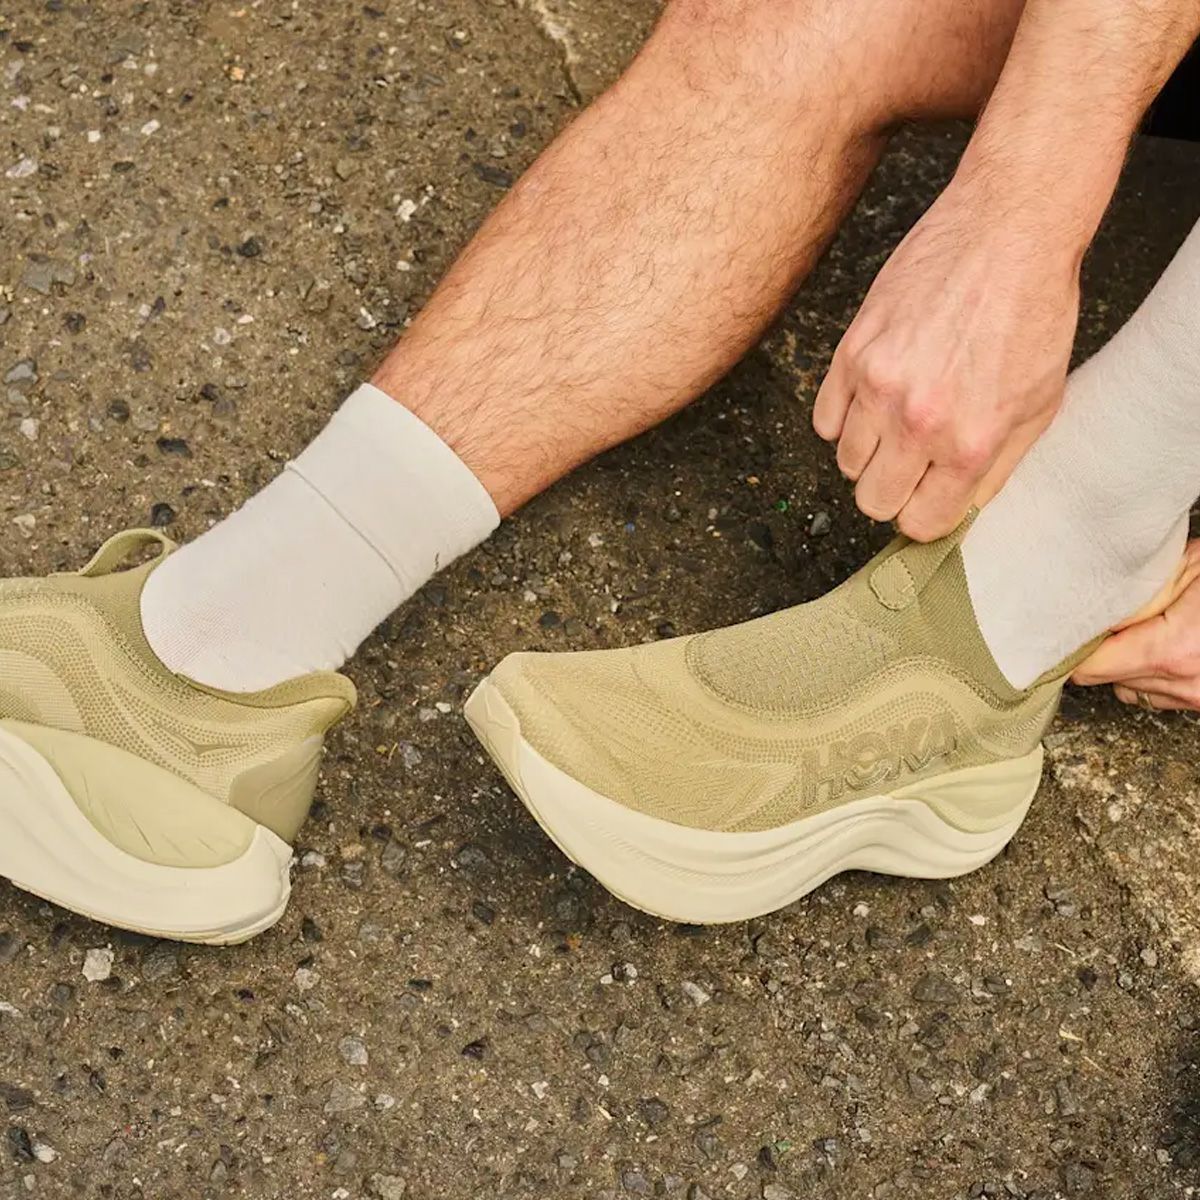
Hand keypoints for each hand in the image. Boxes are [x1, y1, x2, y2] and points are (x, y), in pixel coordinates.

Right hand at [813, 181, 1080, 540]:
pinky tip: (875, 395)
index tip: (926, 497)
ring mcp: (878, 387)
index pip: (918, 522)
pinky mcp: (851, 353)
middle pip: (873, 500)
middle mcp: (918, 423)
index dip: (923, 513)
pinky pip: (825, 419)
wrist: (1008, 233)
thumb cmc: (1033, 313)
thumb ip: (995, 469)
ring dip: (870, 450)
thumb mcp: (1038, 405)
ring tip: (900, 417)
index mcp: (970, 443)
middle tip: (912, 462)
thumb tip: (957, 509)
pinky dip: (845, 417)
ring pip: (846, 461)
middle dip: (893, 489)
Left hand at [1071, 540, 1199, 711]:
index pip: (1092, 666)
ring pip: (1128, 690)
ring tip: (1136, 629)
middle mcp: (1187, 683)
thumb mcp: (1190, 568)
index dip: (1074, 645)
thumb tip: (1090, 606)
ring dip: (1123, 664)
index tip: (1062, 625)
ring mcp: (1198, 698)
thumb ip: (1140, 592)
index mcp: (1175, 649)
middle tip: (1095, 618)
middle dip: (1098, 651)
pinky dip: (1149, 675)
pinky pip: (1156, 696)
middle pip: (1106, 679)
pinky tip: (1160, 644)